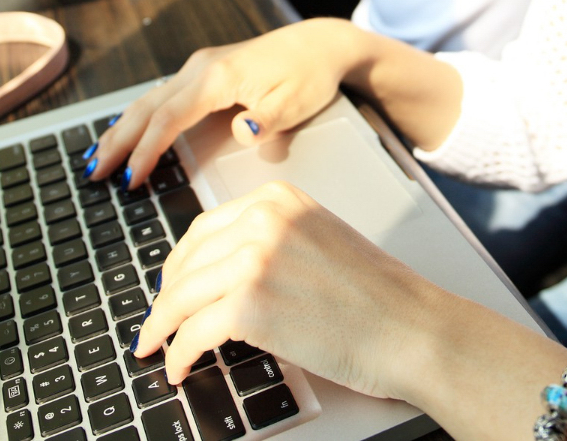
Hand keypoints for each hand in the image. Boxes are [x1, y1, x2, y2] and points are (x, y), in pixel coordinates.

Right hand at [85, 20, 355, 188]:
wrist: (318, 43)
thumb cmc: (309, 74)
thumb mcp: (296, 101)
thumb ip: (267, 120)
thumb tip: (241, 131)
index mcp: (218, 77)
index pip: (169, 118)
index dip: (146, 151)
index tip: (130, 179)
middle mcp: (200, 68)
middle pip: (147, 107)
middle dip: (118, 141)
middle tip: (93, 173)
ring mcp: (199, 68)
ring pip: (148, 100)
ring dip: (121, 129)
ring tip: (95, 158)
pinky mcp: (203, 72)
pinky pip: (161, 96)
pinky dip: (138, 117)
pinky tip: (125, 131)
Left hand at [134, 181, 436, 400]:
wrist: (412, 326)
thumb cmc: (377, 296)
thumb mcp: (318, 240)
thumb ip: (271, 241)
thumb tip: (222, 271)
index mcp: (277, 200)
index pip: (206, 229)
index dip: (181, 263)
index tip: (171, 283)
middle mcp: (261, 219)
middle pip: (188, 260)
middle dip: (166, 294)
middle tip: (156, 319)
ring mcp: (253, 258)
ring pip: (181, 295)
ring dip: (162, 326)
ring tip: (154, 345)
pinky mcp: (251, 304)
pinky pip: (194, 331)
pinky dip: (179, 352)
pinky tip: (178, 366)